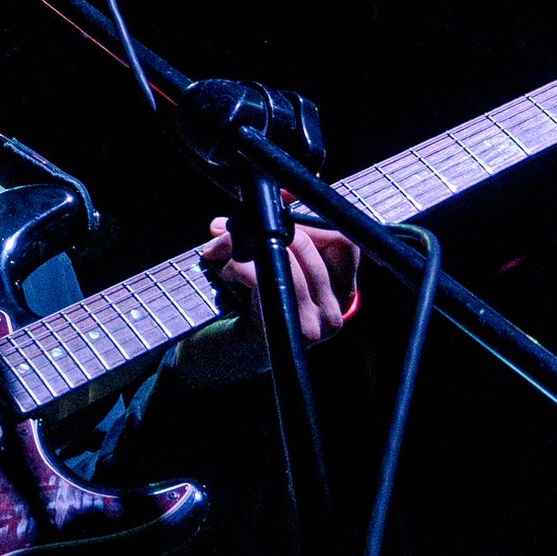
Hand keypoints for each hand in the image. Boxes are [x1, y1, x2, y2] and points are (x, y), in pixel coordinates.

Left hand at [201, 213, 357, 349]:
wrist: (211, 361)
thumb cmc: (237, 312)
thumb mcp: (262, 265)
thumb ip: (272, 231)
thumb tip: (276, 194)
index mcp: (338, 293)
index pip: (345, 239)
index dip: (310, 216)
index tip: (275, 205)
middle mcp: (335, 312)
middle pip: (309, 241)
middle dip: (261, 226)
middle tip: (224, 231)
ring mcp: (315, 325)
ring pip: (285, 255)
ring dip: (240, 246)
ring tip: (219, 255)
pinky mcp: (285, 331)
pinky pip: (265, 276)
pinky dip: (237, 266)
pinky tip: (224, 274)